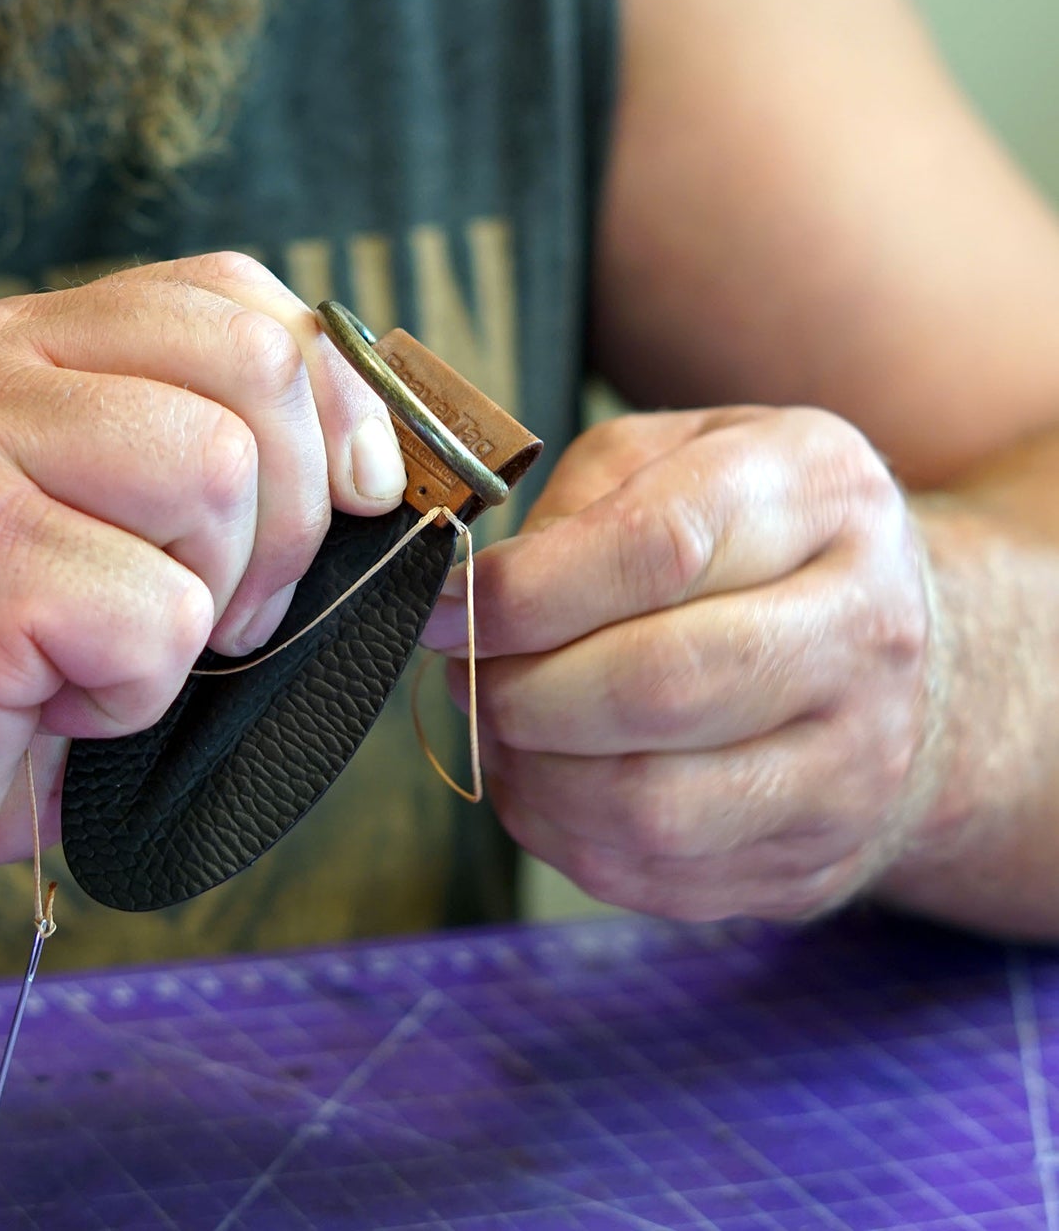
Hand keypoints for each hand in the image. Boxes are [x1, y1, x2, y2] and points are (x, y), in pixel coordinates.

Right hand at [0, 254, 405, 946]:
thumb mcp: (86, 528)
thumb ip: (194, 463)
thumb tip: (372, 466)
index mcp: (29, 344)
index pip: (239, 294)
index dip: (337, 397)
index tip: (355, 494)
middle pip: (259, 365)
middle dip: (290, 516)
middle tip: (222, 613)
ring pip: (219, 477)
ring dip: (207, 607)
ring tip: (110, 655)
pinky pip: (159, 615)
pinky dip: (134, 693)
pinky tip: (46, 704)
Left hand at [422, 406, 942, 921]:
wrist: (887, 644)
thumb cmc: (749, 533)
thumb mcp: (675, 456)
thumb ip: (577, 505)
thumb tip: (476, 600)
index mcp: (822, 494)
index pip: (657, 549)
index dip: (524, 592)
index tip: (444, 608)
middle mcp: (864, 627)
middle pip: (656, 687)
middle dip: (521, 691)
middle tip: (468, 674)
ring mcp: (856, 758)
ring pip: (653, 803)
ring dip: (533, 775)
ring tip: (500, 729)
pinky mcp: (818, 856)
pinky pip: (657, 875)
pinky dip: (565, 837)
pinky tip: (543, 784)